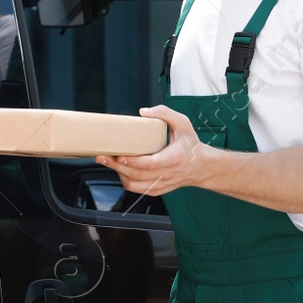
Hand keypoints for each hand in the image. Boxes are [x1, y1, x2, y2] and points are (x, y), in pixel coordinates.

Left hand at [95, 104, 212, 197]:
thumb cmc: (191, 144)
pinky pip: (137, 189)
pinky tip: (119, 169)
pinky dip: (125, 180)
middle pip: (138, 175)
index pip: (151, 164)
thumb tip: (143, 112)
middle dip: (116, 166)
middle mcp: (167, 174)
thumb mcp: (184, 124)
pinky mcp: (157, 190)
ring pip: (134, 185)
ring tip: (107, 161)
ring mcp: (162, 184)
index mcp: (174, 158)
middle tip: (101, 156)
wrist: (201, 167)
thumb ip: (165, 114)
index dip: (134, 161)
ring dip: (118, 174)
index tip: (120, 155)